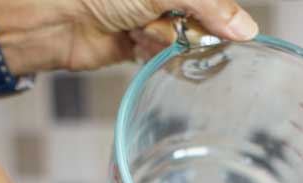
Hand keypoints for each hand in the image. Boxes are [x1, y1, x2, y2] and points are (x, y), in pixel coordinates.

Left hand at [0, 0, 258, 72]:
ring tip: (140, 30)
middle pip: (201, 17)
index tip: (227, 27)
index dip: (220, 12)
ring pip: (181, 38)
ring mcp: (149, 15)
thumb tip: (247, 29)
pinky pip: (159, 56)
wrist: (55, 16)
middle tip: (164, 22)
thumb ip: (211, 5)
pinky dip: (152, 54)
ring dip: (165, 40)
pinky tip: (135, 43)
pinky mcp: (134, 43)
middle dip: (188, 25)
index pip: (214, 0)